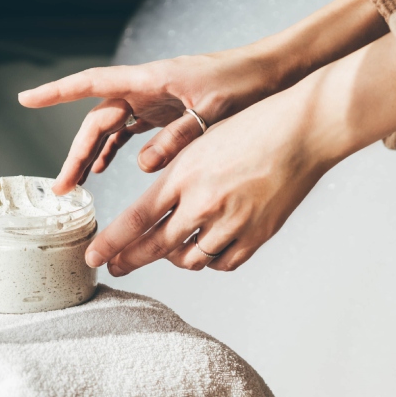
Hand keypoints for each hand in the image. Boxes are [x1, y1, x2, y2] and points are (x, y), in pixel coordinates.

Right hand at [18, 0, 388, 195]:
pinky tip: (108, 167)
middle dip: (77, 152)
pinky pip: (131, 131)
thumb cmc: (242, 81)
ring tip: (79, 185)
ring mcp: (153, 99)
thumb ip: (176, 138)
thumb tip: (142, 166)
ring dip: (94, 154)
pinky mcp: (165, 109)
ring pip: (112, 128)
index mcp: (149, 80)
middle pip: (98, 120)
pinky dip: (117, 149)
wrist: (269, 72)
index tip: (26, 100)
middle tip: (63, 187)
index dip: (56, 93)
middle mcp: (145, 87)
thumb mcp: (210, 111)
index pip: (92, 83)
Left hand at [85, 82, 331, 274]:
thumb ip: (174, 178)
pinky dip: (208, 260)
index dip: (112, 244)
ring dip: (172, 259)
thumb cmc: (250, 129)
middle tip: (114, 267)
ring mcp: (232, 223)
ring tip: (166, 251)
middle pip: (156, 247)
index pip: (136, 219)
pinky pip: (222, 263)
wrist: (302, 131)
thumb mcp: (200, 143)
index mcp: (184, 175)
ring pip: (189, 260)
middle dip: (130, 261)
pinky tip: (203, 249)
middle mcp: (204, 203)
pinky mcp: (257, 235)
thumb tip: (153, 211)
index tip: (94, 257)